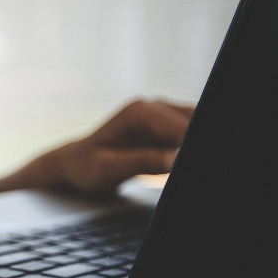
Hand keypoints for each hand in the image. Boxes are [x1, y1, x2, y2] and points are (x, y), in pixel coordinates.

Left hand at [52, 99, 193, 193]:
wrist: (77, 165)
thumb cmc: (87, 167)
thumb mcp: (110, 169)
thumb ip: (143, 162)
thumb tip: (175, 160)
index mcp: (138, 112)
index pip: (181, 126)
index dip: (194, 145)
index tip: (199, 163)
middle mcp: (152, 107)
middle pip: (195, 122)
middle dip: (198, 146)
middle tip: (200, 170)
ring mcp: (161, 116)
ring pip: (197, 127)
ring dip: (195, 148)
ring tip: (183, 169)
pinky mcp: (166, 128)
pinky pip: (190, 135)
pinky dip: (191, 150)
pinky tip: (182, 164)